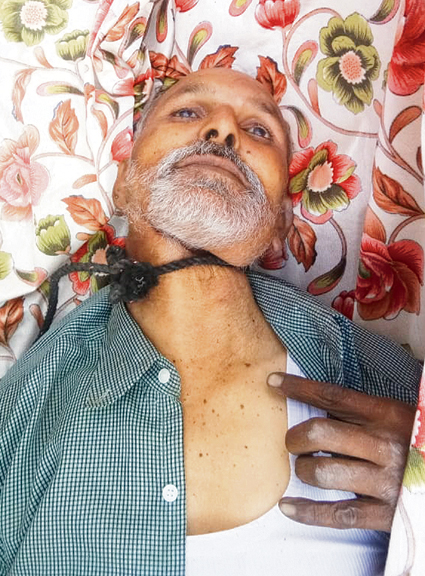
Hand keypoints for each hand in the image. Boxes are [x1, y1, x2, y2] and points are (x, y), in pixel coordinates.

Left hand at [267, 372, 415, 530]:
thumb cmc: (418, 441)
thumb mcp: (396, 415)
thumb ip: (361, 411)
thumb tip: (315, 403)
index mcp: (387, 415)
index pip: (332, 396)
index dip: (298, 387)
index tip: (274, 382)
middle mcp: (383, 446)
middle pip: (320, 433)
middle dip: (296, 436)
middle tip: (294, 441)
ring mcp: (383, 481)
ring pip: (322, 472)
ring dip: (302, 470)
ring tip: (303, 468)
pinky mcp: (384, 513)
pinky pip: (336, 513)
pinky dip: (306, 512)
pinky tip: (287, 506)